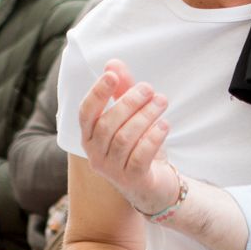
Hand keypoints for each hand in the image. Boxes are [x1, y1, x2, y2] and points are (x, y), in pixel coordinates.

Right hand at [77, 59, 178, 216]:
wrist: (154, 185)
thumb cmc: (139, 147)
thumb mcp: (131, 116)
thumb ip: (122, 90)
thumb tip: (113, 64)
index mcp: (90, 136)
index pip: (86, 113)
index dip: (97, 93)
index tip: (112, 75)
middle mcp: (95, 154)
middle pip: (107, 124)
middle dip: (129, 102)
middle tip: (149, 89)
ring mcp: (112, 170)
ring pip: (124, 139)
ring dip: (145, 116)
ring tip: (161, 102)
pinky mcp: (132, 180)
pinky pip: (140, 156)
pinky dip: (153, 137)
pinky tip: (164, 124)